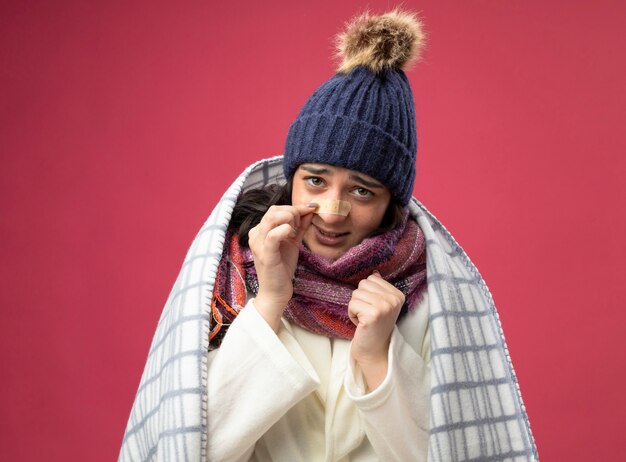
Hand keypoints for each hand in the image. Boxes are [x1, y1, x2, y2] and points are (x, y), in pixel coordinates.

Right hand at [248, 203, 315, 330]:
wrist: (276, 291)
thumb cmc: (282, 267)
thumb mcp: (292, 242)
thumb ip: (300, 226)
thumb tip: (310, 209)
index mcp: (260, 231)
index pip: (275, 209)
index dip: (294, 207)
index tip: (310, 209)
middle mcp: (256, 235)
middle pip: (273, 210)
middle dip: (293, 212)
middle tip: (302, 224)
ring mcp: (259, 244)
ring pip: (272, 218)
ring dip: (290, 219)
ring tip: (296, 230)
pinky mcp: (266, 255)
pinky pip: (272, 236)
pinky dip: (284, 230)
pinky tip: (292, 233)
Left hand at [348, 271, 404, 389]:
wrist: (375, 351)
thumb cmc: (375, 327)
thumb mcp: (381, 305)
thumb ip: (379, 289)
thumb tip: (375, 272)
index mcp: (398, 295)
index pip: (372, 279)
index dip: (367, 294)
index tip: (373, 309)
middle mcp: (394, 299)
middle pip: (363, 284)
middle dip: (360, 299)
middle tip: (368, 315)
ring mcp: (384, 306)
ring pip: (356, 294)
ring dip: (355, 308)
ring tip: (364, 320)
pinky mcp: (373, 315)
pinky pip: (352, 304)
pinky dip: (352, 315)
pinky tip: (361, 324)